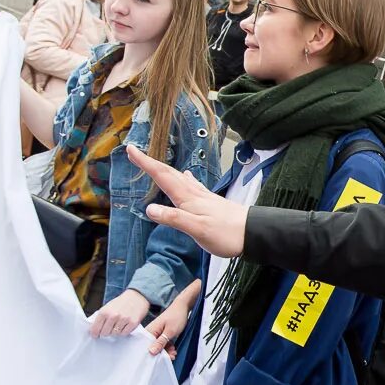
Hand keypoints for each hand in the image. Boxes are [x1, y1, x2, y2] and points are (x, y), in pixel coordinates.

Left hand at [88, 288, 151, 337]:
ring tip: (118, 324)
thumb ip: (101, 317)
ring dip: (116, 331)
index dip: (95, 334)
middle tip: (109, 328)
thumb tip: (94, 329)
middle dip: (106, 332)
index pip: (95, 328)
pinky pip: (124, 333)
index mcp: (104, 311)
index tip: (95, 335)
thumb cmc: (121, 302)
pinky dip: (124, 331)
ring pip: (115, 334)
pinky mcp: (133, 323)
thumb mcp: (108, 306)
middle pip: (105, 333)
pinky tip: (125, 325)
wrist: (137, 296)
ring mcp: (123, 319)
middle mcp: (113, 316)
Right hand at [128, 147, 246, 258]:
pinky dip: (183, 179)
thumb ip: (173, 218)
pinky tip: (187, 176)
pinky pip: (192, 185)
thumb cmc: (226, 234)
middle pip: (168, 173)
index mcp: (188, 198)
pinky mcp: (211, 202)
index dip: (145, 163)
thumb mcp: (197, 229)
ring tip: (154, 163)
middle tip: (135, 153)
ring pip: (179, 178)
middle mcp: (194, 193)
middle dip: (150, 162)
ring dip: (164, 170)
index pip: (162, 176)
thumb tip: (150, 209)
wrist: (252, 233)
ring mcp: (203, 196)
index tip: (131, 150)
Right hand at [144, 280, 200, 358]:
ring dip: (166, 351)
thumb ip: (160, 342)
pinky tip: (173, 350)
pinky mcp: (162, 334)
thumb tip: (151, 352)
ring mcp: (157, 333)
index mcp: (150, 330)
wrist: (183, 307)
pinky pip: (163, 343)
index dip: (151, 354)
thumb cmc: (176, 317)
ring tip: (174, 353)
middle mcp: (152, 332)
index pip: (146, 346)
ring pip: (159, 346)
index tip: (158, 360)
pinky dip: (168, 347)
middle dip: (161, 353)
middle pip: (153, 347)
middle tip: (171, 356)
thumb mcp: (169, 332)